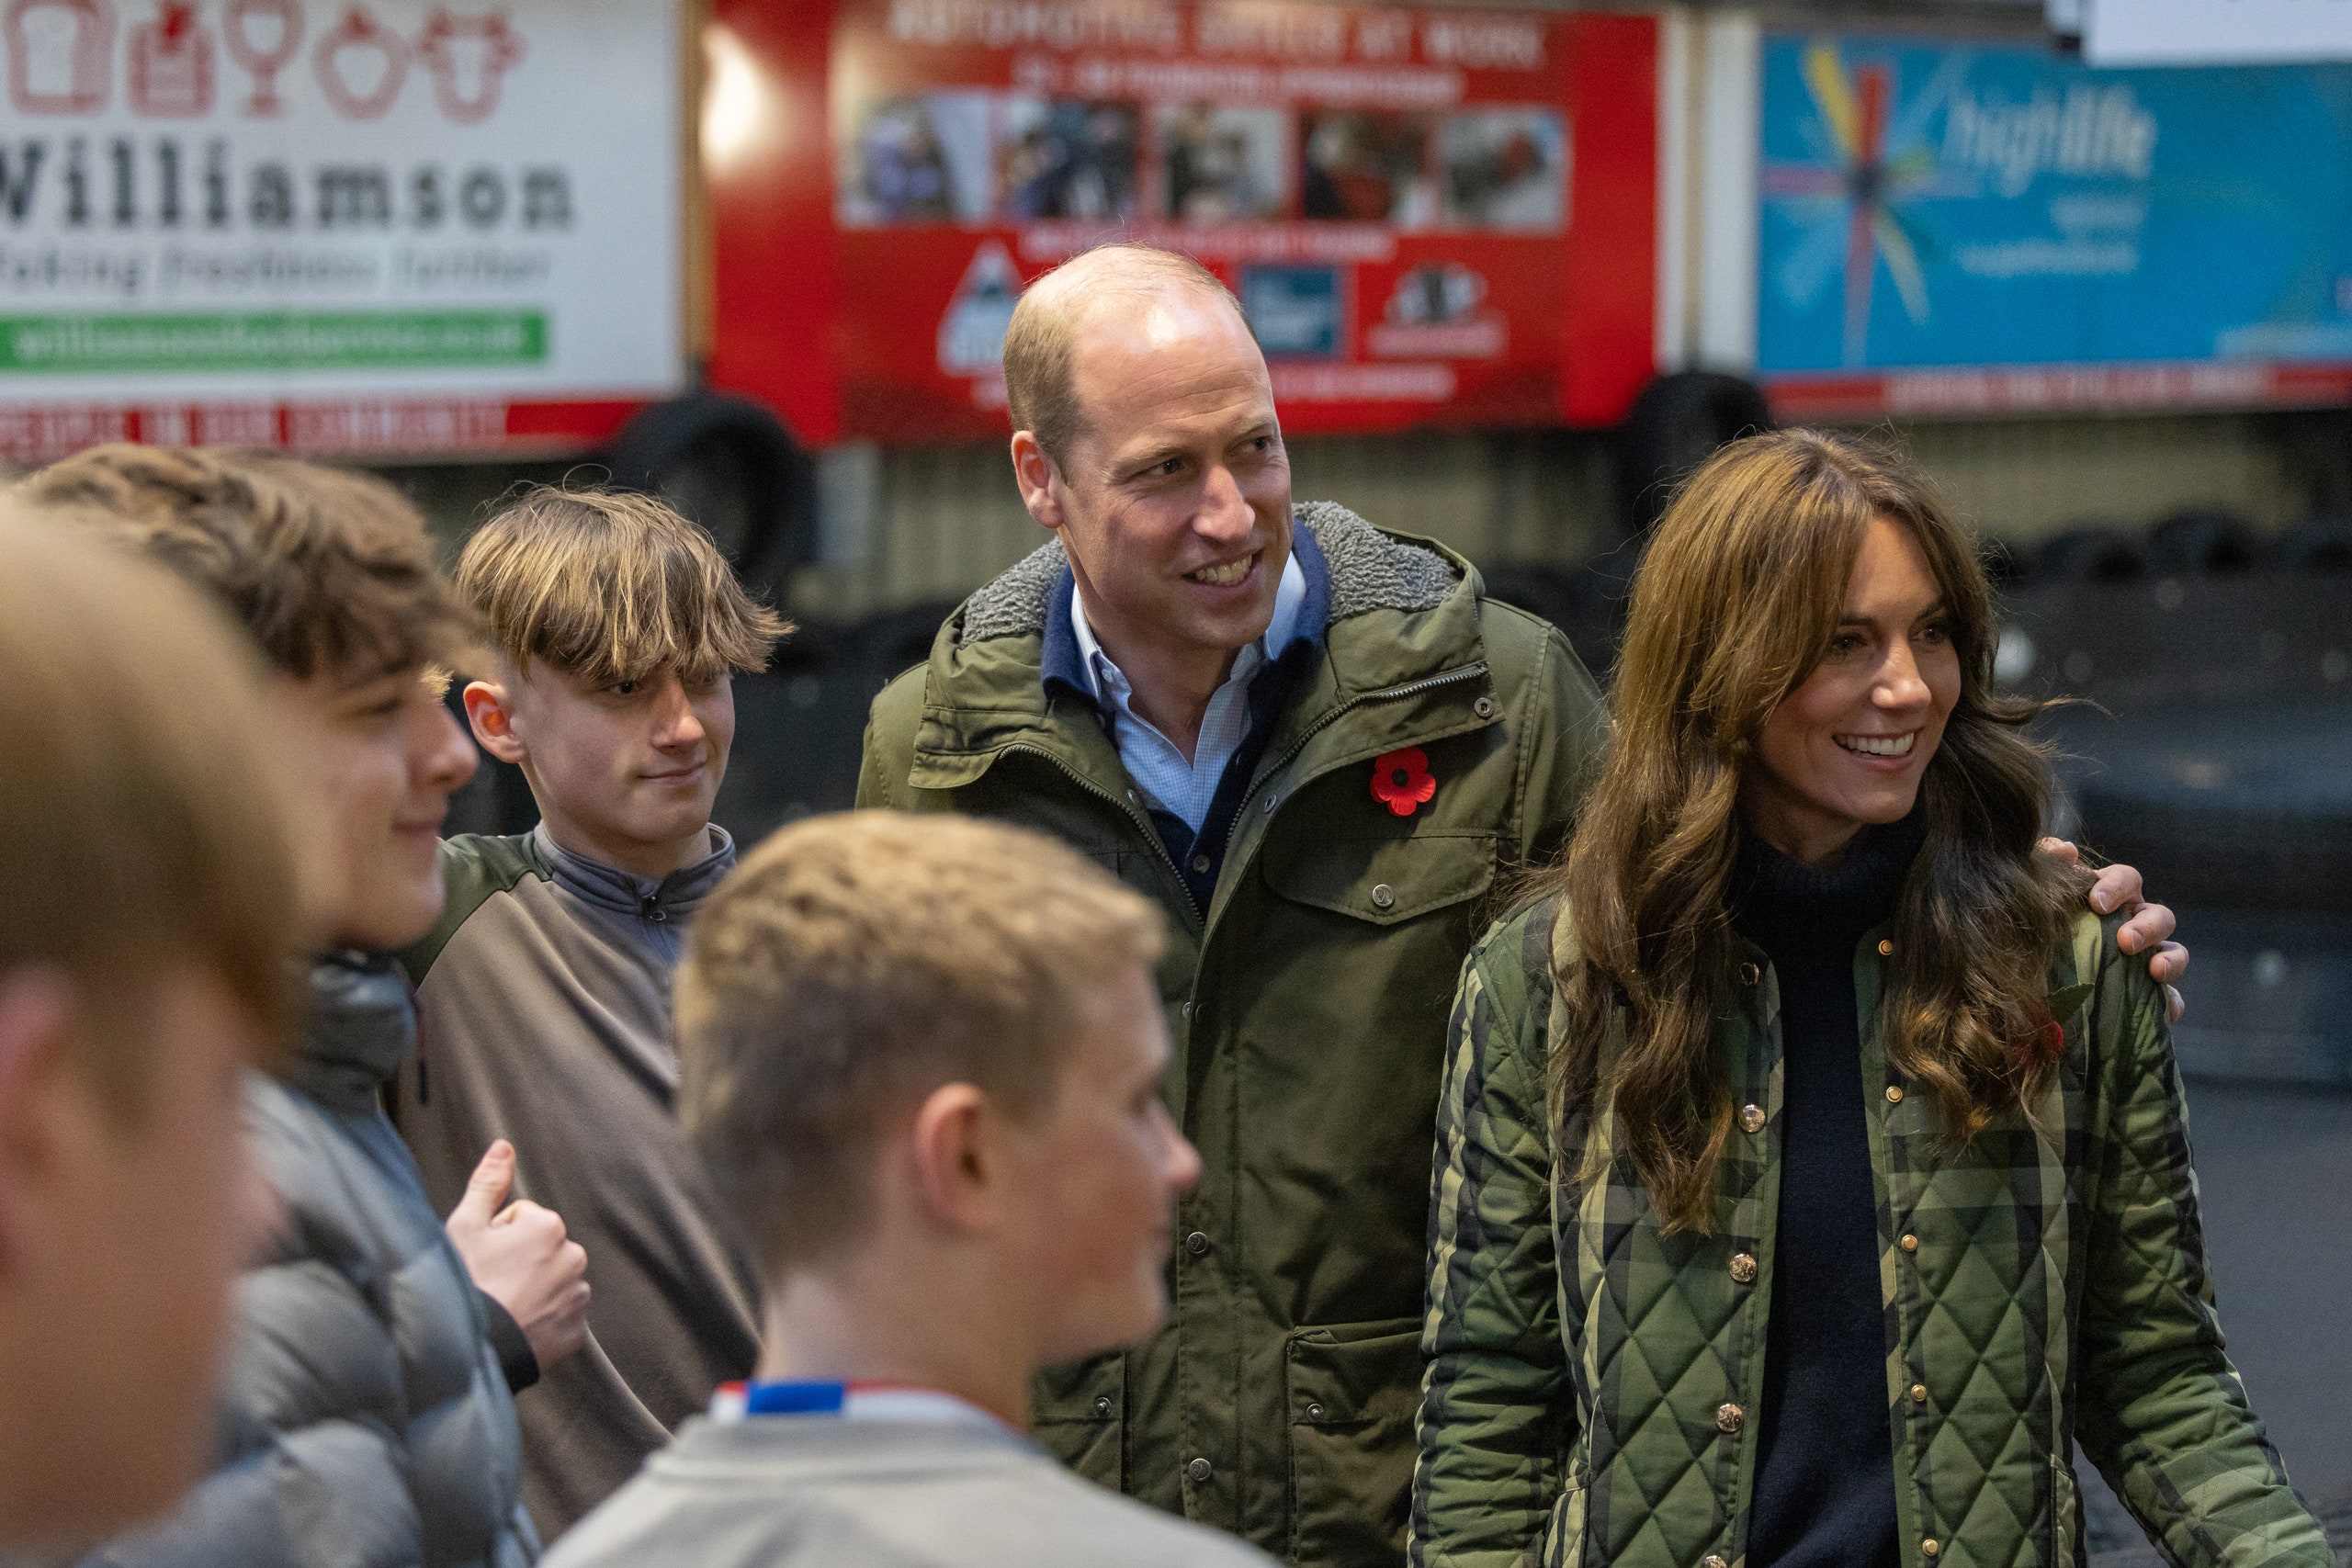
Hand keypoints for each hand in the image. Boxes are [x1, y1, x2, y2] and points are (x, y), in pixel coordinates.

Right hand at [445, 1139, 590, 1370]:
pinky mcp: (577, 1331)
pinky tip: (518, 1327)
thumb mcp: (464, 1227)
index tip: (481, 1260)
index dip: (496, 1237)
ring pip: (552, 1281)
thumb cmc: (463, 1284)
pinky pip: (560, 1316)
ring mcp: (578, 1296)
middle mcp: (574, 1256)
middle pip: (541, 1249)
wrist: (469, 1352)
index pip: (522, 1218)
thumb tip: (504, 1146)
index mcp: (549, 1226)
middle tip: (490, 1284)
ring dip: (532, 1289)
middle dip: (518, 1260)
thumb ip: (488, 1183)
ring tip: (503, 1307)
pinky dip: (542, 1320)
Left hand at [2039, 839, 2188, 1021]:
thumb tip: (2065, 851)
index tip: (2096, 902)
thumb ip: (2047, 865)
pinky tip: (2167, 1010)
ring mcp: (2146, 958)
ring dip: (2170, 959)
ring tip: (2154, 971)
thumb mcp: (2038, 893)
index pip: (2127, 879)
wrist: (2026, 977)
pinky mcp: (2147, 993)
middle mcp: (2135, 923)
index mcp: (2111, 896)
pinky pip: (2170, 998)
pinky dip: (2172, 1002)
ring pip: (2174, 952)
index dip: (2116, 886)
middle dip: (2147, 926)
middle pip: (2160, 915)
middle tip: (2126, 940)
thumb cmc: (2038, 922)